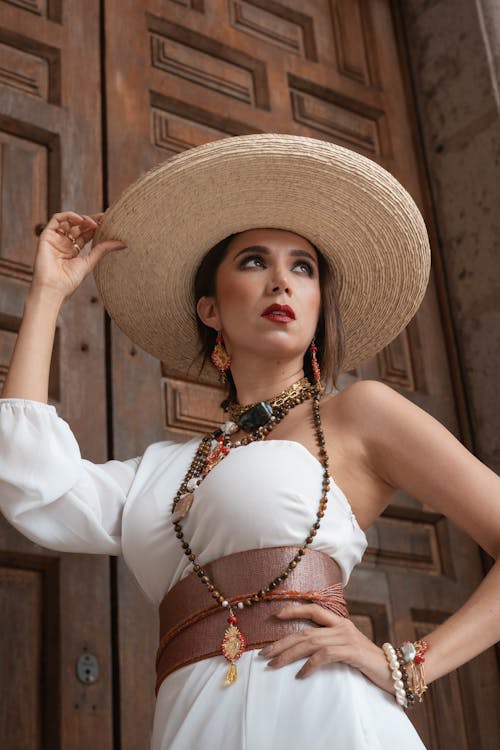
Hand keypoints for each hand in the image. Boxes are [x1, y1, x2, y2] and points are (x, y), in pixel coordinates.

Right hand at [31, 211, 125, 299]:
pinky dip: (68, 216)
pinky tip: (80, 219)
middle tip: (104, 219)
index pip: (86, 234)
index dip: (96, 227)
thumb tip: (122, 243)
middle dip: (91, 221)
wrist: (53, 288)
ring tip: (93, 223)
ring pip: (68, 221)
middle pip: (78, 226)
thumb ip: (103, 250)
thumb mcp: (89, 262)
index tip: (108, 221)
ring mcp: (55, 239)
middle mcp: (64, 244)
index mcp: (73, 251)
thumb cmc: (69, 281)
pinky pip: (56, 220)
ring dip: (81, 218)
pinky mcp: (46, 236)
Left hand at [260, 603, 393, 692]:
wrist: (396, 671)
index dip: (294, 610)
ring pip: (311, 642)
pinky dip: (310, 665)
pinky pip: (325, 656)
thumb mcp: (347, 648)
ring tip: (274, 664)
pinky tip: (300, 674)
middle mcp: (342, 626)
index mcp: (340, 622)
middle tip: (264, 654)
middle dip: (282, 642)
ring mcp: (347, 638)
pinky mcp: (352, 652)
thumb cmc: (368, 662)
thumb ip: (330, 644)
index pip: (313, 609)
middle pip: (305, 631)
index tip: (275, 616)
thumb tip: (304, 649)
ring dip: (289, 654)